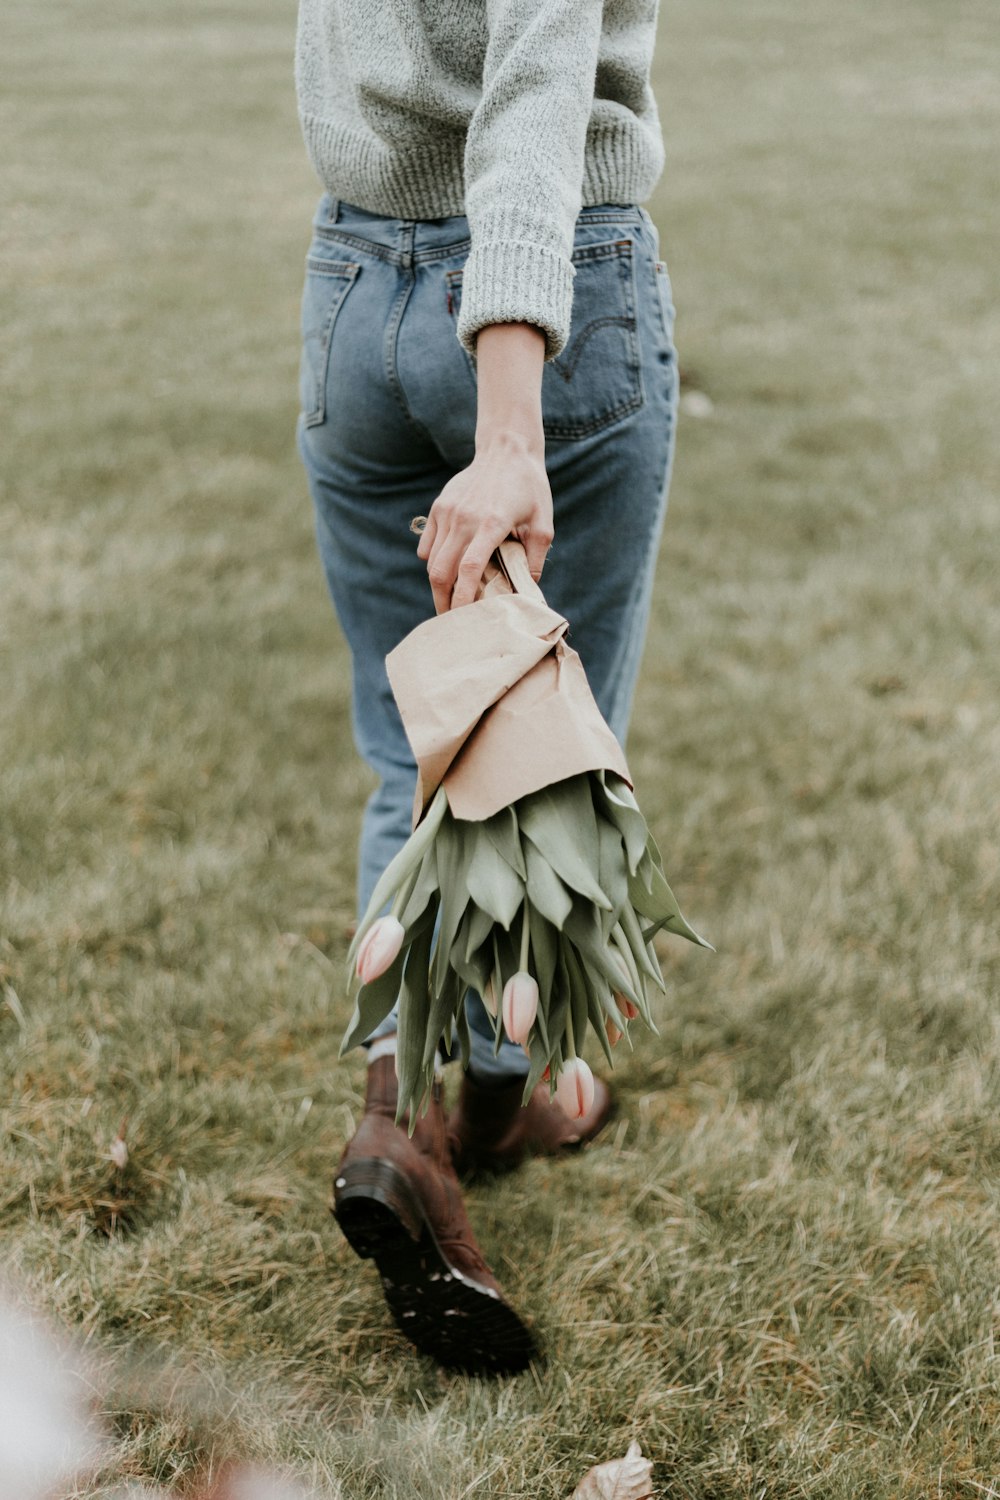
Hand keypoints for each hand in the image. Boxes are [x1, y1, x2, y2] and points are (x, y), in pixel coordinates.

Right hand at [417, 432, 553, 611]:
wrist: (507, 449)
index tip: (463, 617)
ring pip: (431, 561)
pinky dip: (432, 562)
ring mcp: (448, 512)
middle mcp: (464, 519)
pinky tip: (446, 569)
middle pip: (441, 572)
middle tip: (450, 619)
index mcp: (491, 524)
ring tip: (448, 598)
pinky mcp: (439, 507)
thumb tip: (529, 591)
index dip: (463, 598)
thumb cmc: (530, 488)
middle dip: (443, 601)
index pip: (469, 570)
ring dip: (438, 584)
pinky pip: (427, 545)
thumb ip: (535, 558)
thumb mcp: (543, 523)